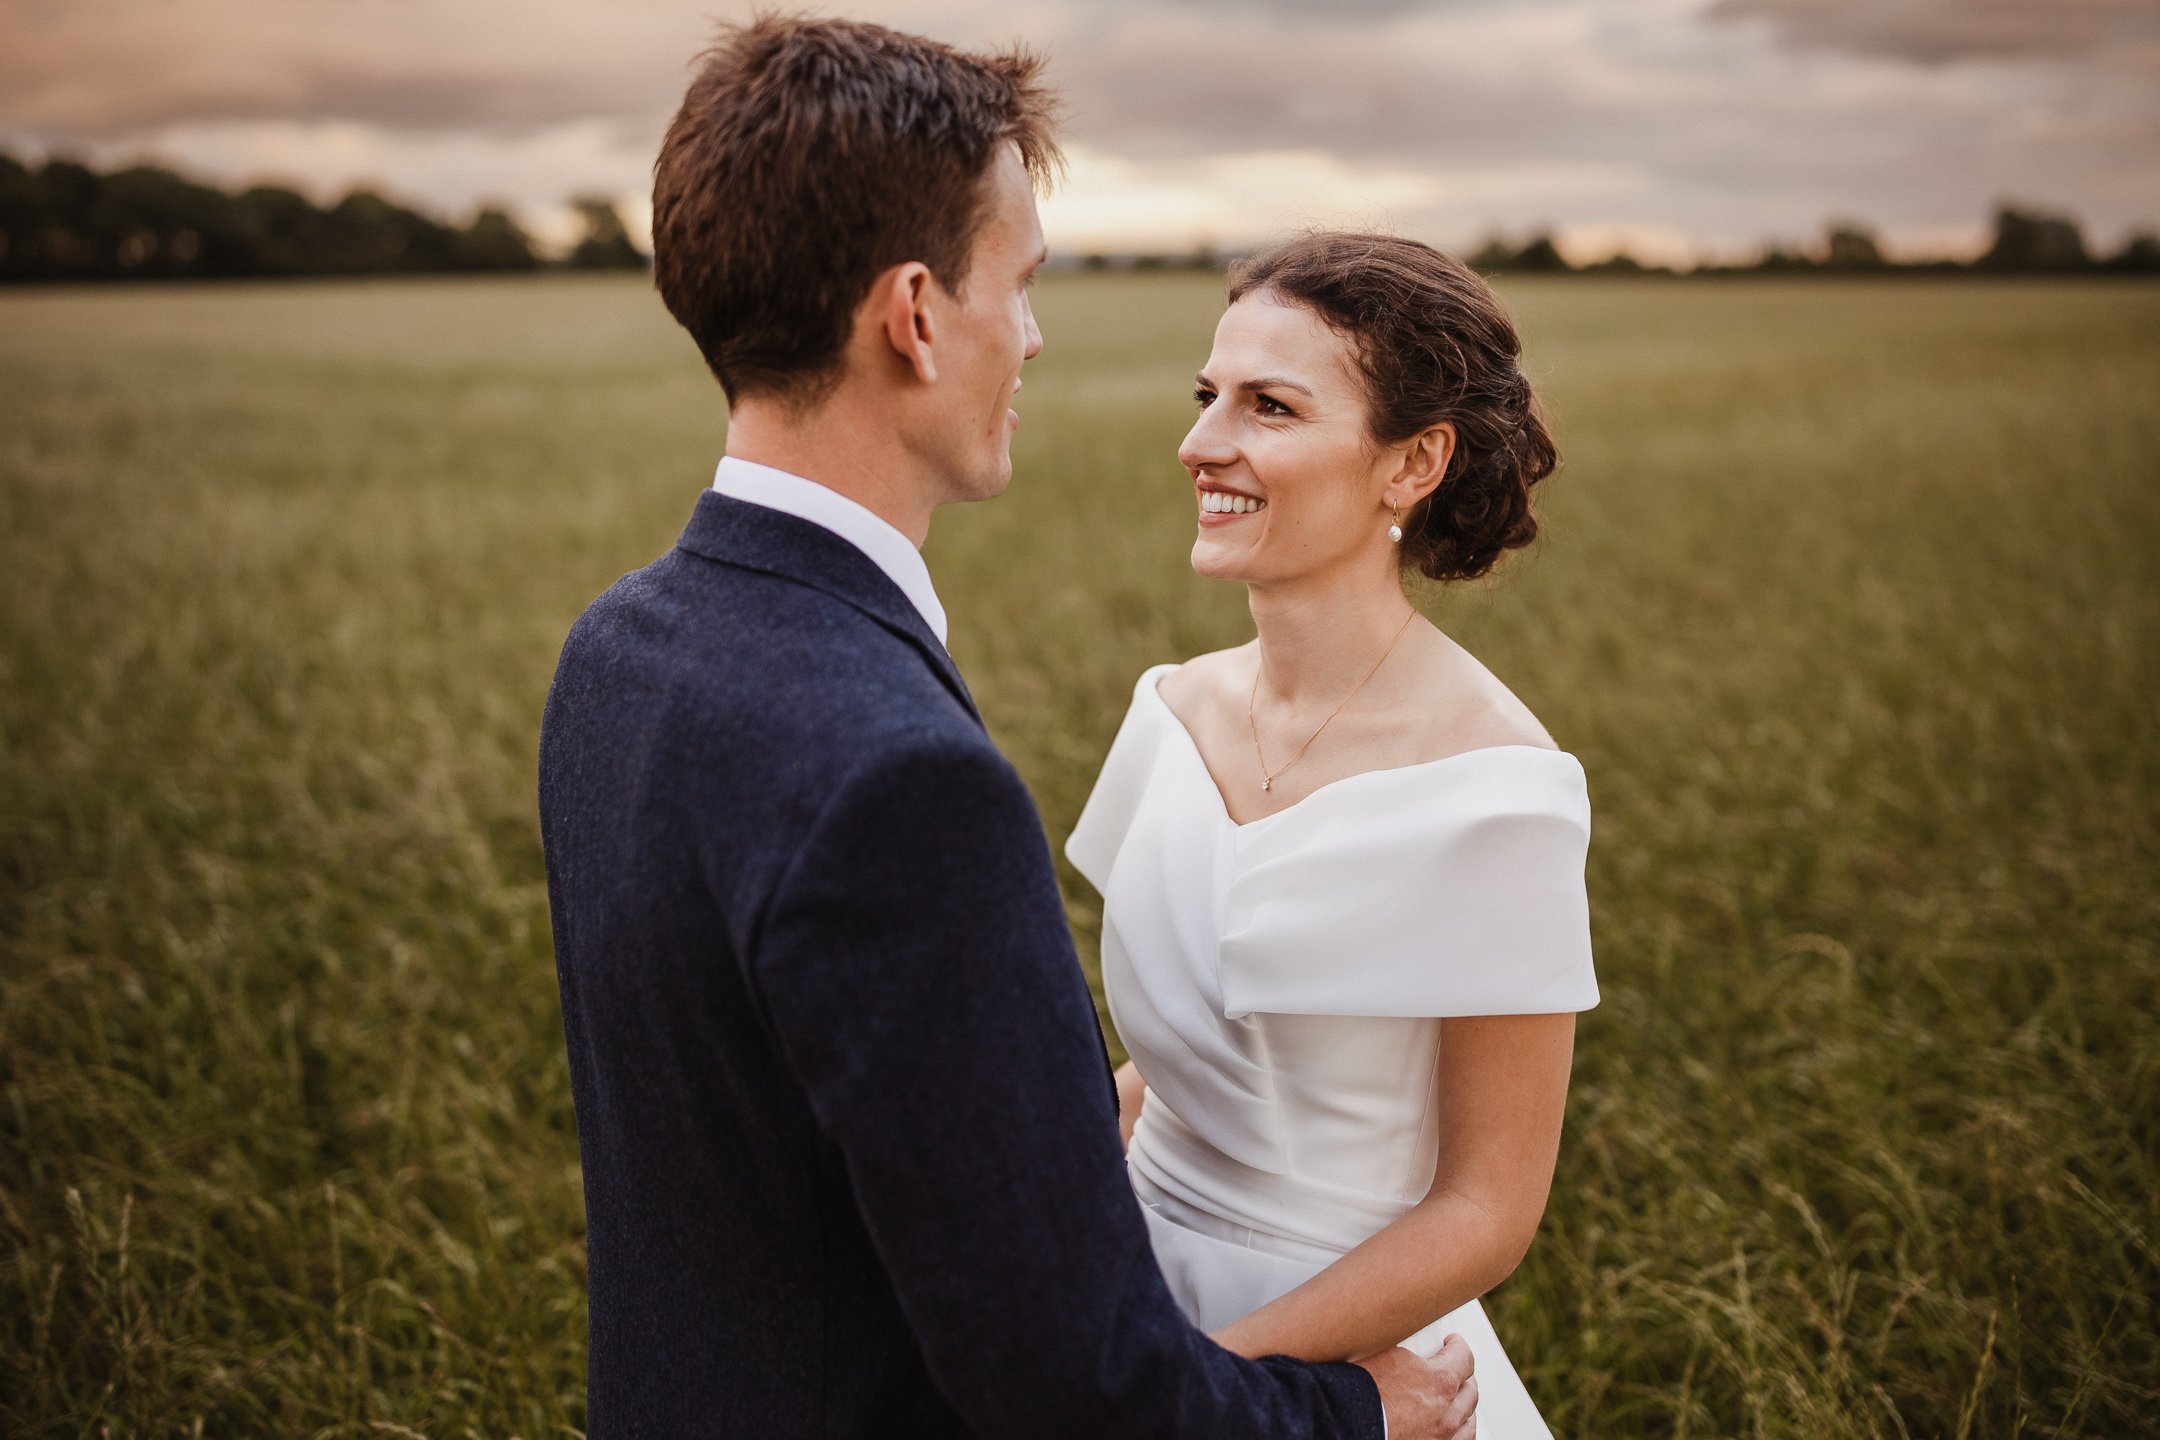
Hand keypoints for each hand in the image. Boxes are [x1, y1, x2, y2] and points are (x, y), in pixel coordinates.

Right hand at [1356, 1334, 1475, 1439]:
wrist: (1343, 1424)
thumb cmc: (1358, 1391)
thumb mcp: (1385, 1353)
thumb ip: (1409, 1349)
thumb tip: (1412, 1341)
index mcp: (1439, 1381)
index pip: (1464, 1357)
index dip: (1458, 1347)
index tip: (1452, 1343)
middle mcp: (1446, 1413)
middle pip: (1469, 1390)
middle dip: (1463, 1376)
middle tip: (1454, 1369)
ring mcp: (1441, 1437)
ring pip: (1468, 1421)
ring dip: (1463, 1406)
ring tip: (1456, 1400)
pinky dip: (1457, 1431)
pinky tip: (1449, 1426)